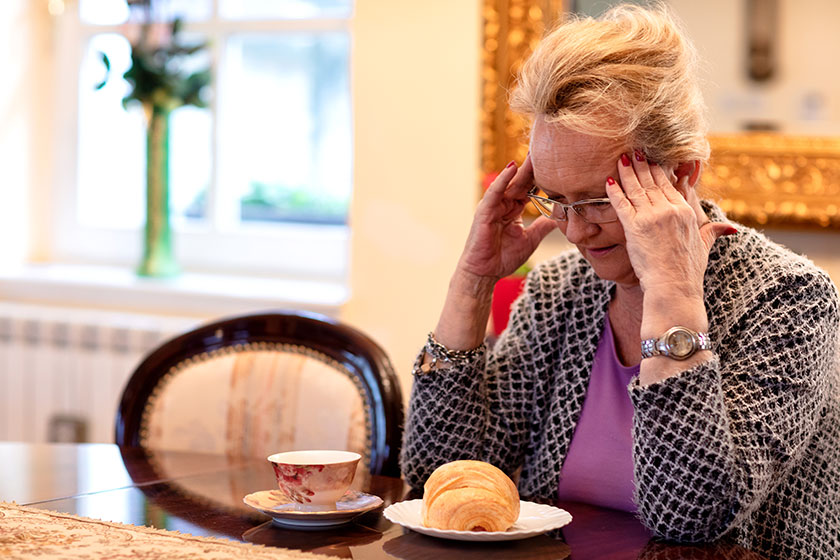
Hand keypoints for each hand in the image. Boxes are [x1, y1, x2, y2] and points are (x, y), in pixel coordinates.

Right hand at [456, 156, 556, 283]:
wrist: (484, 273)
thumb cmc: (502, 258)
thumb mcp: (530, 240)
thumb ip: (543, 227)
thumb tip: (562, 219)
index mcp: (513, 210)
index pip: (530, 189)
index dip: (542, 177)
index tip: (557, 163)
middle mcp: (503, 205)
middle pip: (521, 182)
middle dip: (533, 167)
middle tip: (547, 149)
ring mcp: (493, 206)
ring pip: (510, 183)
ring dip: (521, 169)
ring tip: (533, 153)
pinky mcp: (484, 211)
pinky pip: (495, 191)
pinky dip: (503, 179)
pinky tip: (513, 167)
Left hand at [605, 151, 733, 295]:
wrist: (674, 287)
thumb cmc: (688, 271)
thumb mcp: (704, 247)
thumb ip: (713, 232)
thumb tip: (729, 228)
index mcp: (686, 212)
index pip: (670, 185)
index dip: (660, 171)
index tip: (654, 160)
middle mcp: (670, 210)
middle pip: (653, 182)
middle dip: (643, 165)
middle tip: (634, 152)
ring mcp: (652, 217)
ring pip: (637, 188)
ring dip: (628, 172)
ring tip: (621, 158)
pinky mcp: (635, 227)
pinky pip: (622, 203)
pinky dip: (615, 191)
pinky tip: (608, 180)